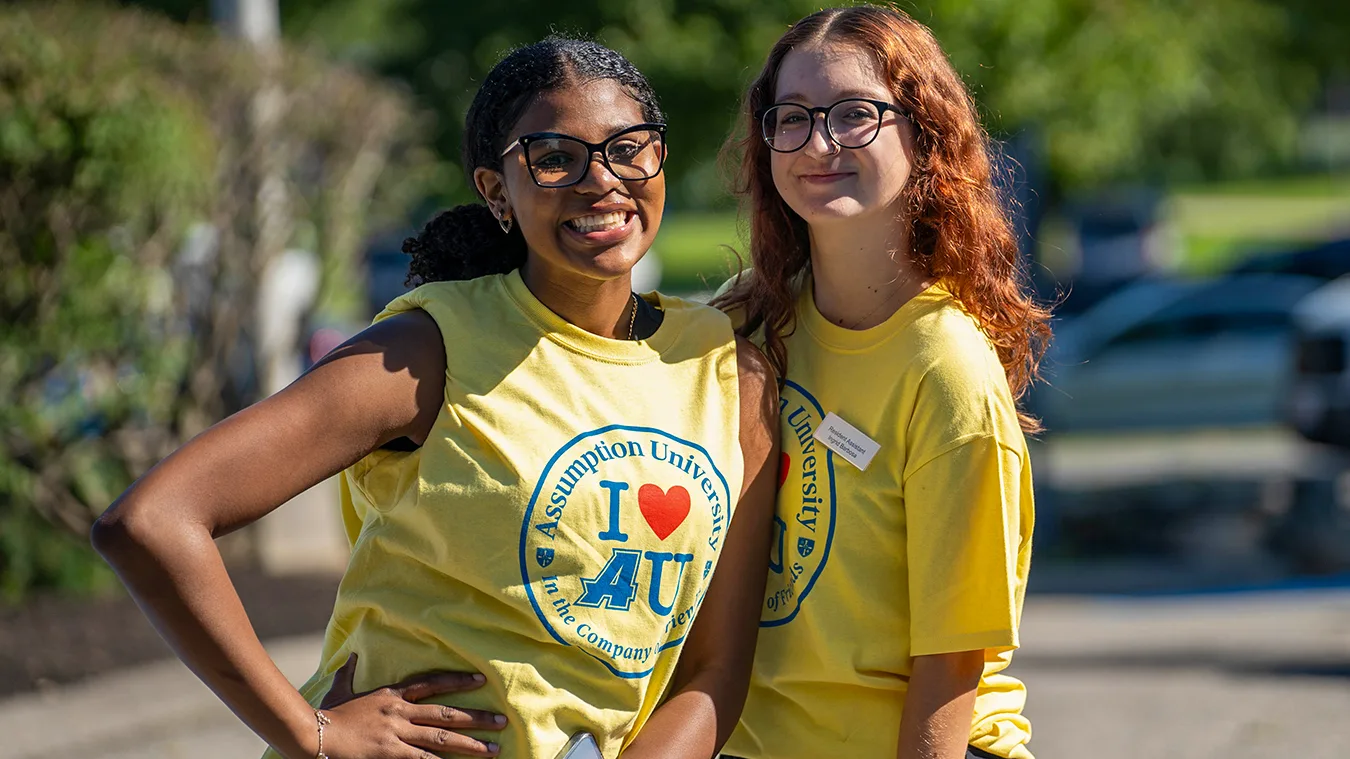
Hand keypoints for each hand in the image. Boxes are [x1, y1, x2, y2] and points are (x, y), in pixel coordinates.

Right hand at [314, 652, 506, 757]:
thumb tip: (352, 656)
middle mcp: (400, 712)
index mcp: (391, 694)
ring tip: (493, 750)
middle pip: (446, 715)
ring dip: (470, 745)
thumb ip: (350, 673)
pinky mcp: (391, 754)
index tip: (481, 680)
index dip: (458, 681)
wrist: (315, 735)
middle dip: (477, 719)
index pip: (432, 683)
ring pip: (442, 740)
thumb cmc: (327, 714)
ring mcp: (397, 734)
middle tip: (501, 721)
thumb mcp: (340, 689)